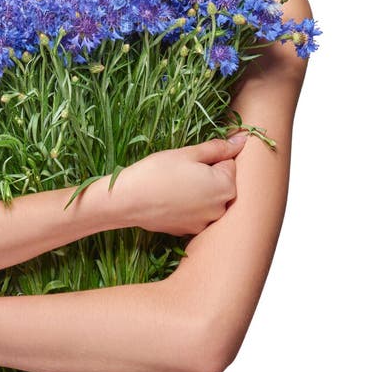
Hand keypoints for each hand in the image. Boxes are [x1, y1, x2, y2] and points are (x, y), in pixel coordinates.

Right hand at [115, 135, 245, 235]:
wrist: (128, 200)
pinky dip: (187, 206)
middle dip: (207, 175)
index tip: (192, 159)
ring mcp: (204, 223)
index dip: (210, 157)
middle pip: (222, 184)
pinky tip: (169, 198)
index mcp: (225, 186)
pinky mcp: (189, 231)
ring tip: (173, 185)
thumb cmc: (158, 172)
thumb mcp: (189, 153)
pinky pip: (195, 213)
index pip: (230, 164)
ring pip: (208, 200)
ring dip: (198, 192)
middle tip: (182, 170)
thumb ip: (218, 148)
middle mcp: (220, 209)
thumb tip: (243, 139)